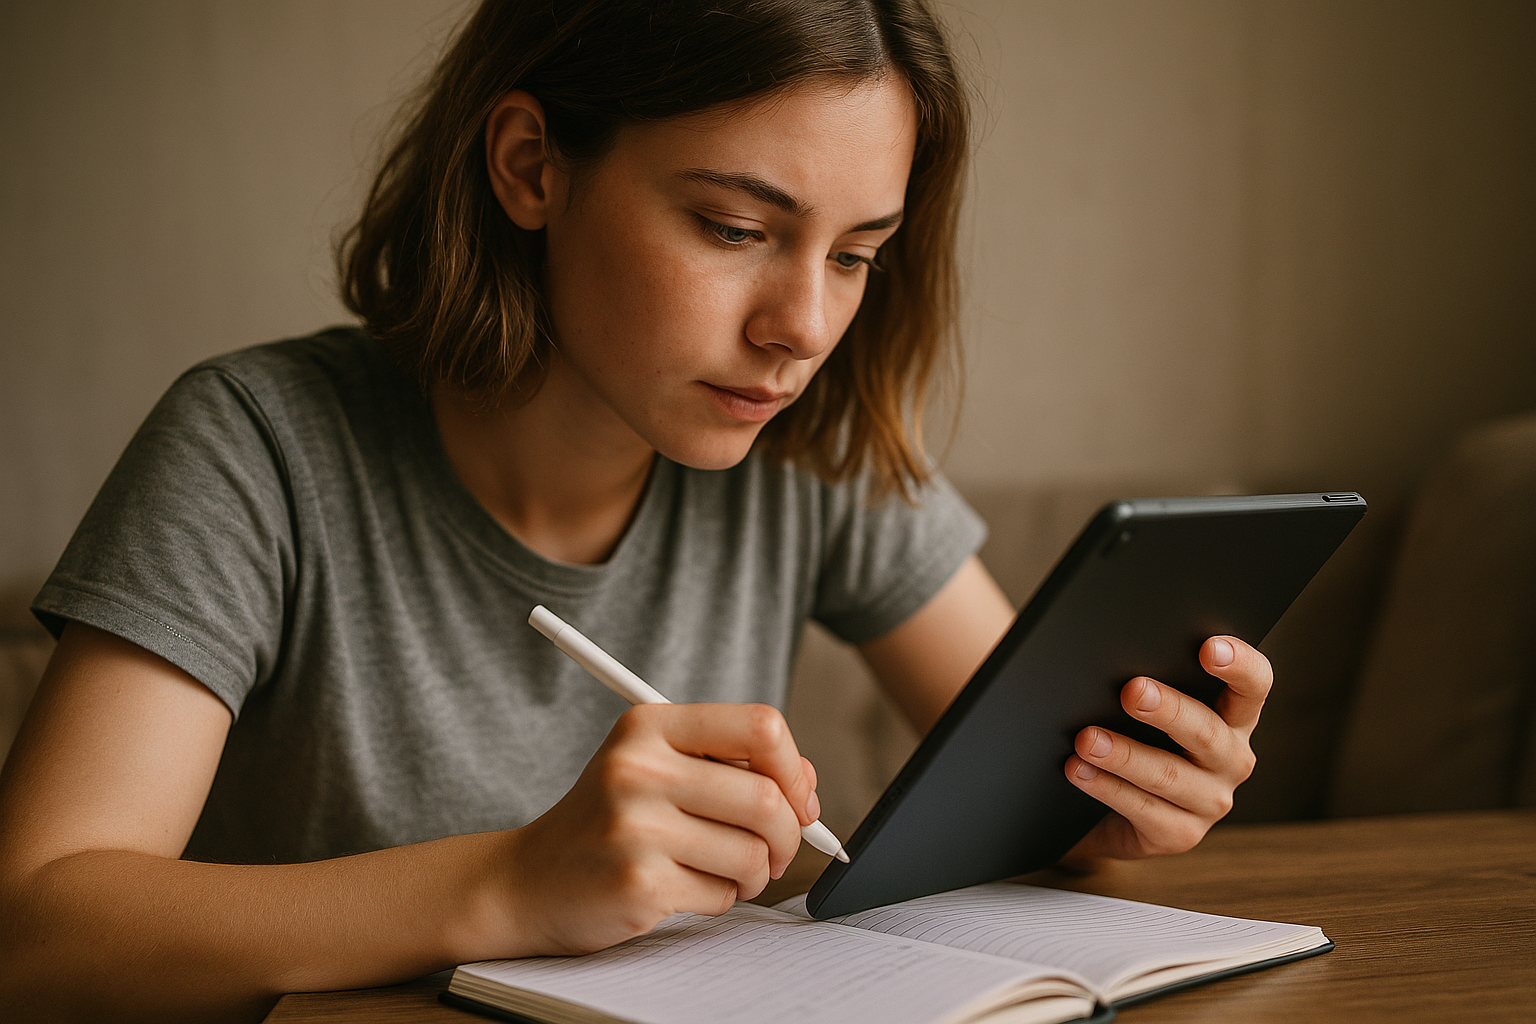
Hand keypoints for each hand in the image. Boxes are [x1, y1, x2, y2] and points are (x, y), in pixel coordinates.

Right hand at [495, 703, 819, 955]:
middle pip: (766, 799)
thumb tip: (806, 787)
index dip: (793, 769)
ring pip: (753, 854)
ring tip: (724, 871)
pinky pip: (723, 895)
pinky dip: (719, 899)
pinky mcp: (637, 882)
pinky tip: (683, 887)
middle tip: (776, 852)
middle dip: (788, 836)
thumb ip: (730, 766)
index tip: (797, 800)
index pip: (760, 727)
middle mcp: (639, 768)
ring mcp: (635, 827)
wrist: (527, 880)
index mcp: (649, 725)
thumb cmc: (609, 820)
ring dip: (755, 873)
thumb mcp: (657, 768)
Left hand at [1059, 636, 1268, 865]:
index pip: (1253, 686)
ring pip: (1169, 775)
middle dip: (1168, 710)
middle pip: (1207, 732)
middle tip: (1132, 691)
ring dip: (1125, 755)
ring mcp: (1211, 801)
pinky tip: (1079, 771)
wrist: (1107, 811)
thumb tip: (1107, 657)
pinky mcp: (1181, 835)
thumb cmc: (1131, 739)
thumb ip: (1145, 684)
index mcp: (1233, 719)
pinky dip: (1107, 788)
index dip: (1239, 665)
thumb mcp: (1145, 711)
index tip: (1210, 647)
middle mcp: (1232, 760)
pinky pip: (1144, 809)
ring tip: (1087, 739)